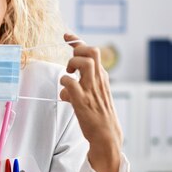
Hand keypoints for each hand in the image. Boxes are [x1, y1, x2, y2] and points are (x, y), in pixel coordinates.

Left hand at [59, 34, 122, 171]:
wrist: (107, 135)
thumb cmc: (99, 116)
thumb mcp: (95, 95)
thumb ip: (83, 85)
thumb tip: (66, 83)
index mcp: (102, 78)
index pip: (93, 52)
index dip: (78, 41)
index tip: (67, 36)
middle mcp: (98, 81)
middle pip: (91, 52)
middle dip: (77, 52)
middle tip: (71, 66)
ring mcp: (91, 90)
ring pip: (84, 64)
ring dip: (71, 67)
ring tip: (68, 79)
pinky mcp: (83, 101)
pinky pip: (70, 83)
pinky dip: (64, 84)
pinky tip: (65, 95)